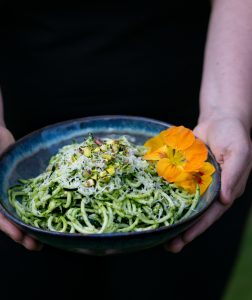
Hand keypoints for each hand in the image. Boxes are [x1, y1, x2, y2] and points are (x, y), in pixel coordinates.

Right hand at [0, 120, 41, 249]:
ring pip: (13, 208)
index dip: (4, 225)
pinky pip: (20, 195)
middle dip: (18, 231)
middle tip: (35, 244)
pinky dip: (28, 205)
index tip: (19, 236)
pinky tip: (40, 212)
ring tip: (40, 236)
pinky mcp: (10, 179)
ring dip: (25, 222)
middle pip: (2, 216)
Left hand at [165, 117, 251, 252]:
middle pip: (194, 213)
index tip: (182, 240)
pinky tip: (153, 201)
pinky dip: (165, 192)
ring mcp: (195, 181)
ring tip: (157, 230)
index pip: (210, 214)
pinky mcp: (184, 171)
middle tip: (167, 246)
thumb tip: (225, 200)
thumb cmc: (234, 136)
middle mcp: (208, 190)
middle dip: (182, 230)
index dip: (197, 228)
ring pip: (181, 201)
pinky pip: (174, 184)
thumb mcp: (239, 153)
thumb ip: (233, 175)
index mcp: (224, 191)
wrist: (220, 120)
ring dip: (171, 215)